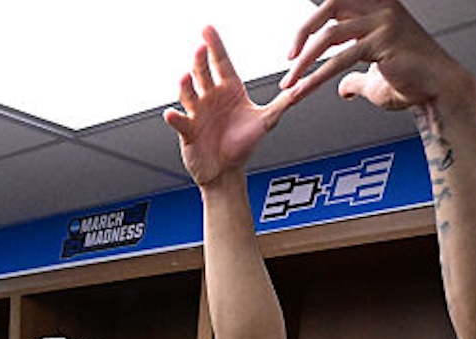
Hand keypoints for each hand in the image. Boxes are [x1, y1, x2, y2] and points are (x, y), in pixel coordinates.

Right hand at [164, 26, 293, 187]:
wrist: (226, 171)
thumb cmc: (243, 145)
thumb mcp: (267, 121)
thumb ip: (285, 102)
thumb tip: (304, 87)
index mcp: (230, 90)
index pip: (221, 62)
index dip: (215, 45)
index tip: (207, 29)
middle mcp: (211, 98)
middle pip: (203, 74)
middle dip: (201, 60)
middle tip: (200, 48)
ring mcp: (198, 113)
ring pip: (189, 94)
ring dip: (186, 85)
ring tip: (186, 76)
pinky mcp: (188, 131)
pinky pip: (180, 122)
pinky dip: (175, 117)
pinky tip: (172, 113)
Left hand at [282, 0, 475, 111]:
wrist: (439, 92)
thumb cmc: (413, 83)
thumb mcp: (374, 78)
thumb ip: (354, 77)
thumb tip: (342, 88)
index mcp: (379, 9)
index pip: (336, 5)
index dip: (313, 24)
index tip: (295, 50)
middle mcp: (382, 9)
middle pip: (331, 6)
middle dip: (303, 31)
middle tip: (288, 59)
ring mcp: (384, 22)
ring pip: (330, 35)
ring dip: (304, 62)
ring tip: (290, 85)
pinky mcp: (383, 41)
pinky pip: (340, 59)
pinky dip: (316, 77)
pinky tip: (302, 91)